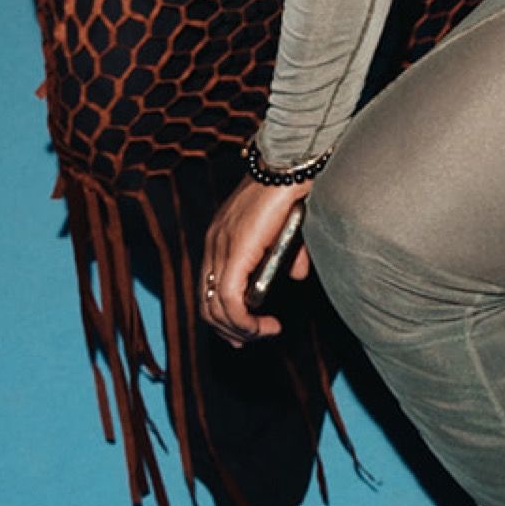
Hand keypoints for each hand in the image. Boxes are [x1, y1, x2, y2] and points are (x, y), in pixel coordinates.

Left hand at [203, 176, 313, 343]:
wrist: (288, 166)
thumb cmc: (289, 193)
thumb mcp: (286, 232)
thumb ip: (287, 256)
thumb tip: (296, 275)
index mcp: (221, 239)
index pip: (209, 288)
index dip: (222, 317)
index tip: (243, 334)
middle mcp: (214, 245)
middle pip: (207, 303)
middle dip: (230, 330)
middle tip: (253, 339)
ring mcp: (221, 247)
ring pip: (216, 307)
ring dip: (241, 329)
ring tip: (265, 332)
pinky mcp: (234, 251)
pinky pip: (230, 299)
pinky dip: (246, 321)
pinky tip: (267, 324)